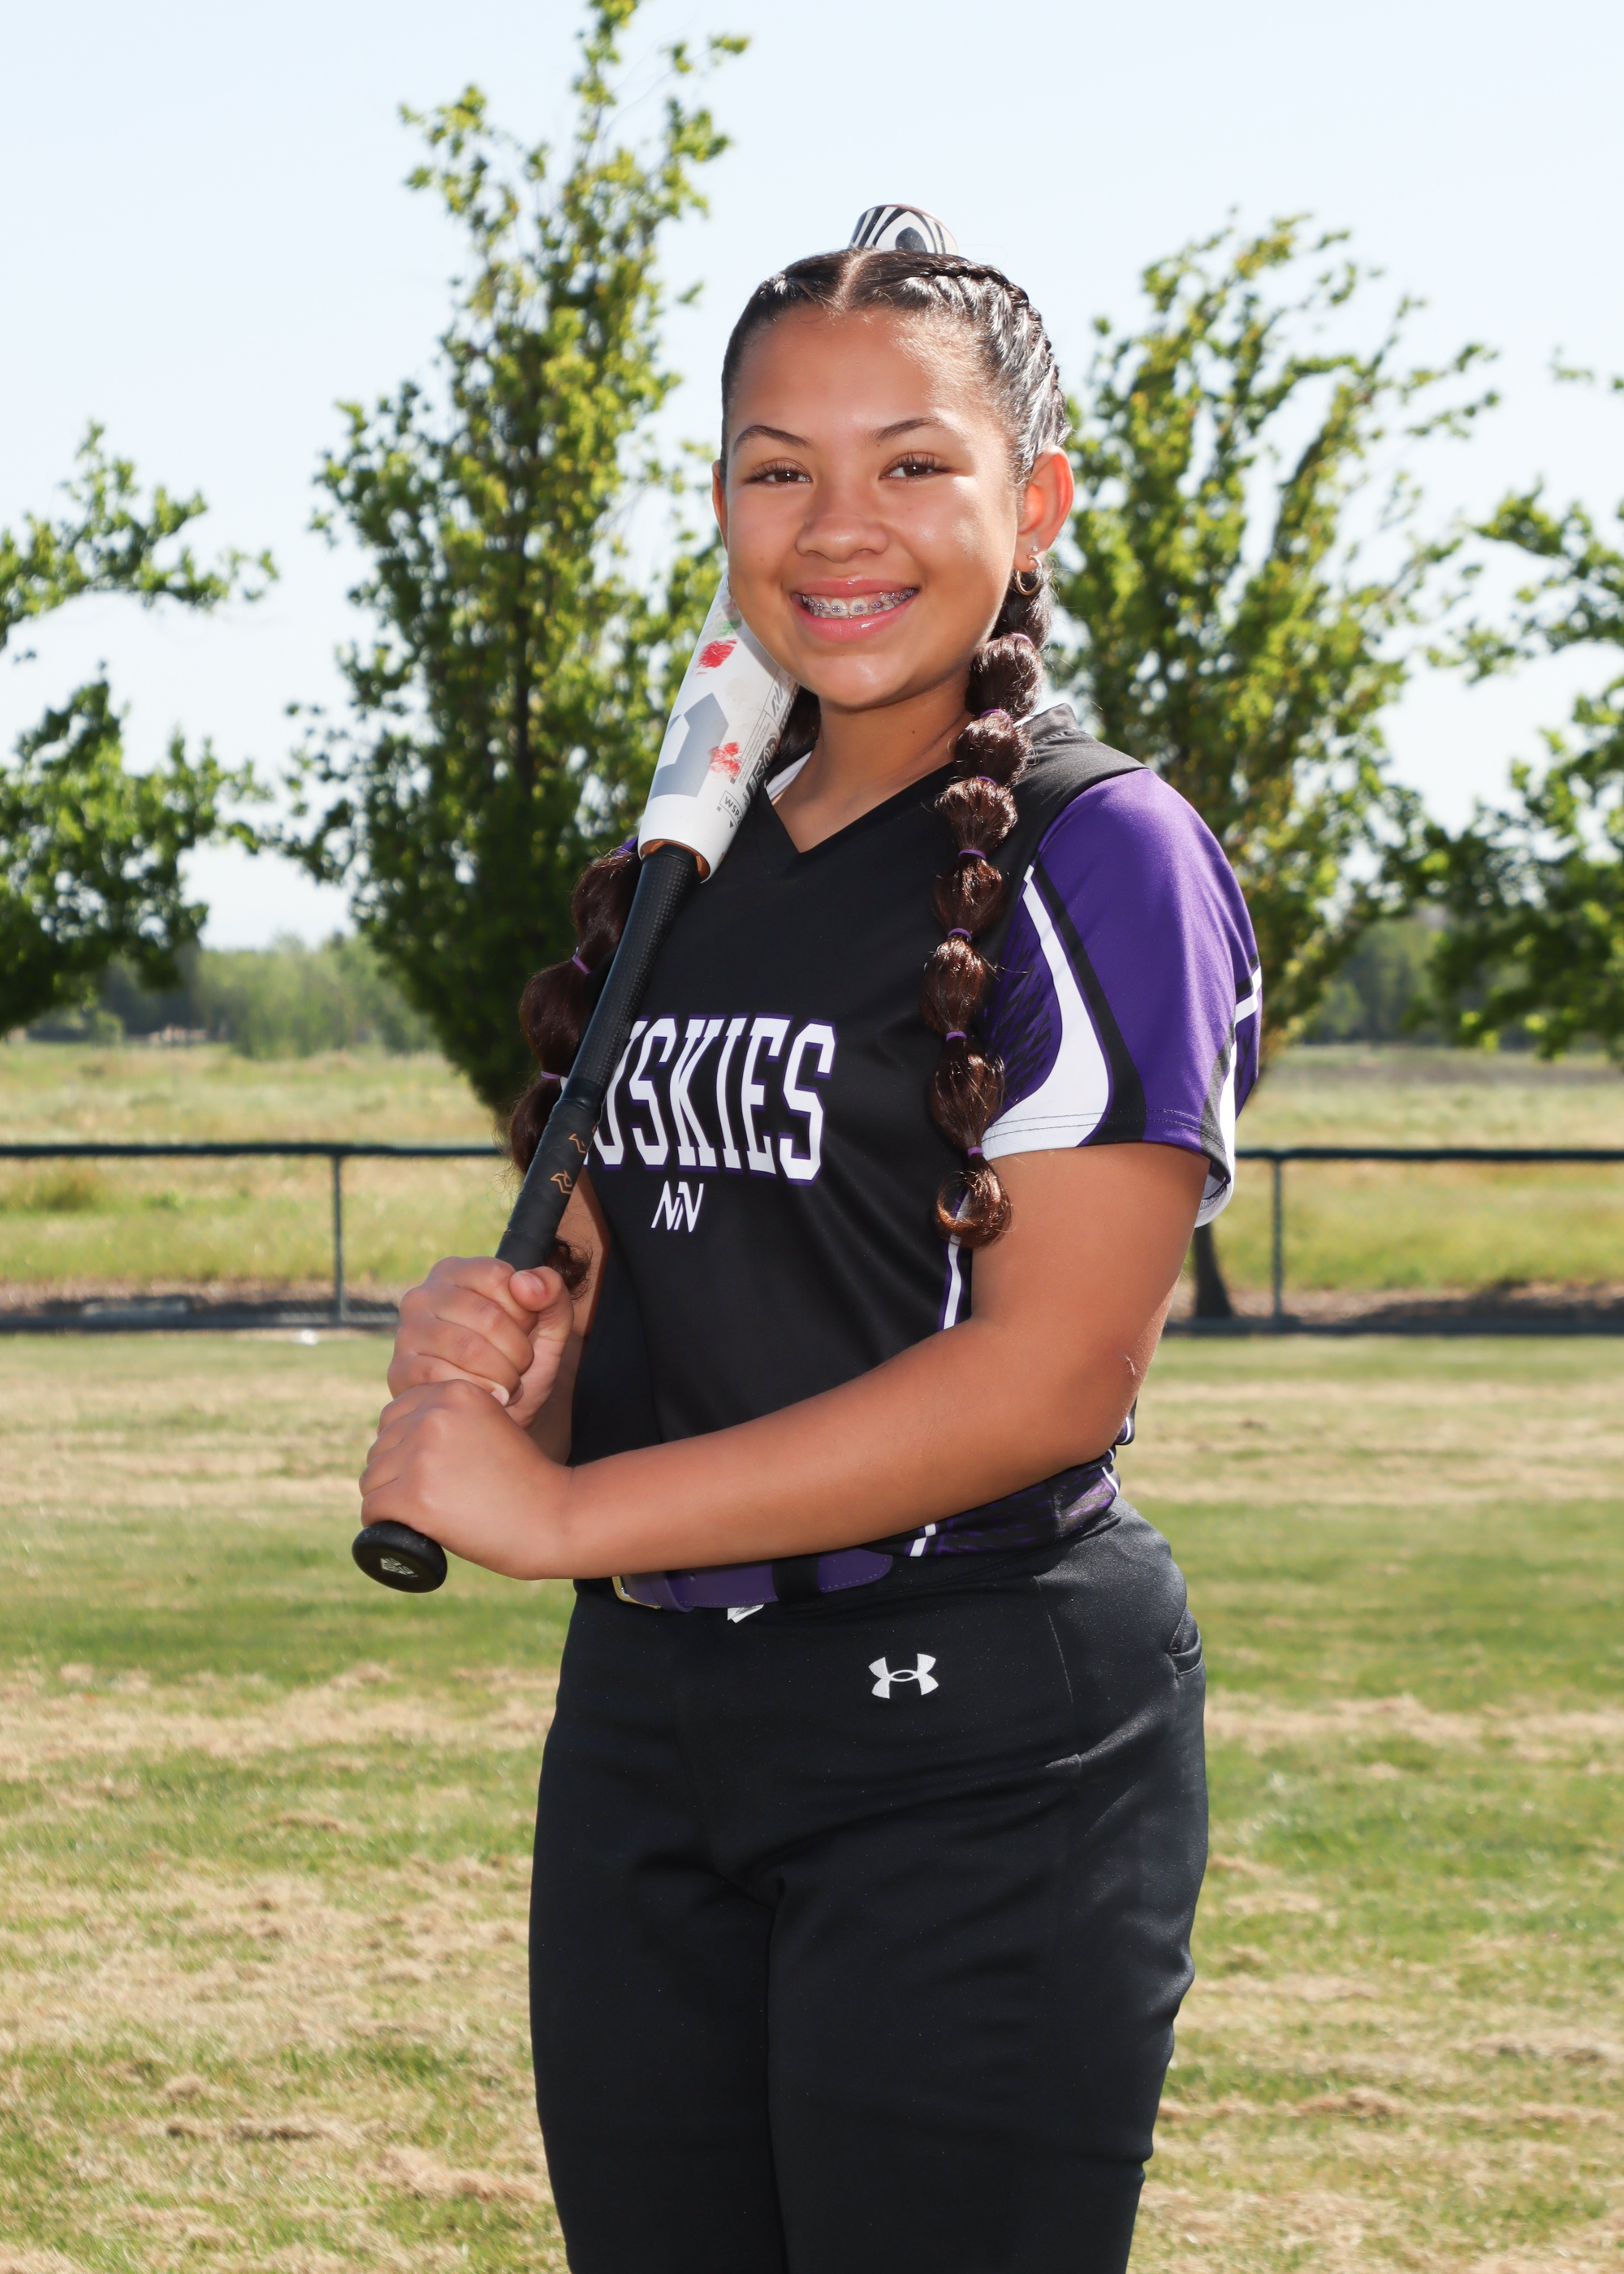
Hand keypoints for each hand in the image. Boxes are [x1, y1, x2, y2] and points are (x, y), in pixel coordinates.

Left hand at [359, 1380, 576, 1579]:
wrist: (553, 1518)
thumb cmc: (524, 1480)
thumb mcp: (489, 1427)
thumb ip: (448, 1422)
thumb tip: (390, 1440)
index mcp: (455, 1392)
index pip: (395, 1415)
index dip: (405, 1447)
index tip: (430, 1472)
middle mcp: (435, 1415)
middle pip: (381, 1447)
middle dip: (397, 1474)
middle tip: (434, 1498)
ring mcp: (423, 1455)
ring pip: (372, 1478)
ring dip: (390, 1499)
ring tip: (426, 1514)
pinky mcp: (414, 1495)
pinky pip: (372, 1509)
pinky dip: (383, 1524)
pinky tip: (408, 1529)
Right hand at [388, 1256, 572, 1427]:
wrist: (493, 1417)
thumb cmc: (518, 1364)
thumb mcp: (549, 1327)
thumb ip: (551, 1294)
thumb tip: (524, 1283)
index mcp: (456, 1272)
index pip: (499, 1277)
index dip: (524, 1312)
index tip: (526, 1332)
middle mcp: (423, 1295)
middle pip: (486, 1315)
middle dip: (517, 1351)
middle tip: (521, 1369)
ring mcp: (407, 1332)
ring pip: (467, 1348)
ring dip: (501, 1376)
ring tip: (508, 1386)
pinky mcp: (399, 1370)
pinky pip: (443, 1378)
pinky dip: (476, 1393)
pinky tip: (486, 1398)